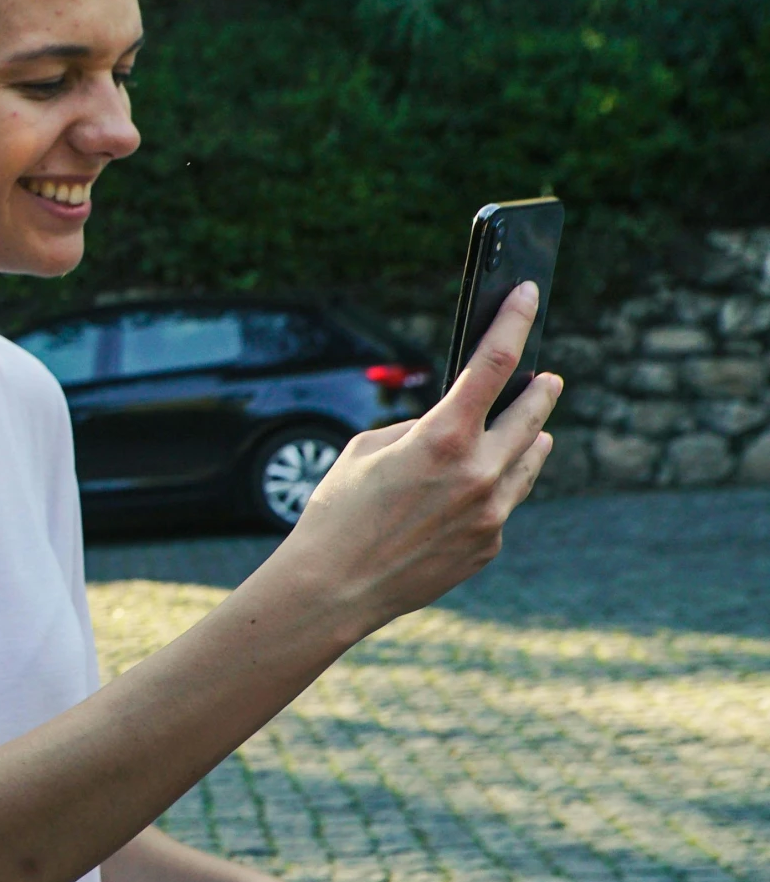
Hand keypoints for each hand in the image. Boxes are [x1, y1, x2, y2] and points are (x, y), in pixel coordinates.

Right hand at [280, 281, 560, 627]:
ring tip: (532, 430)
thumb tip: (454, 427)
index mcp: (442, 437)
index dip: (514, 322)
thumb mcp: (368, 450)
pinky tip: (476, 491)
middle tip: (548, 378)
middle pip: (530, 416)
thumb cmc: (338, 511)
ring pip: (527, 463)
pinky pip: (503, 505)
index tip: (528, 294)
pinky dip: (494, 490)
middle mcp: (478, 472)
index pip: (493, 363)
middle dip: (540, 391)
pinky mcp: (490, 545)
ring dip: (529, 441)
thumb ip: (419, 430)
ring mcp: (491, 513)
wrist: (334, 587)